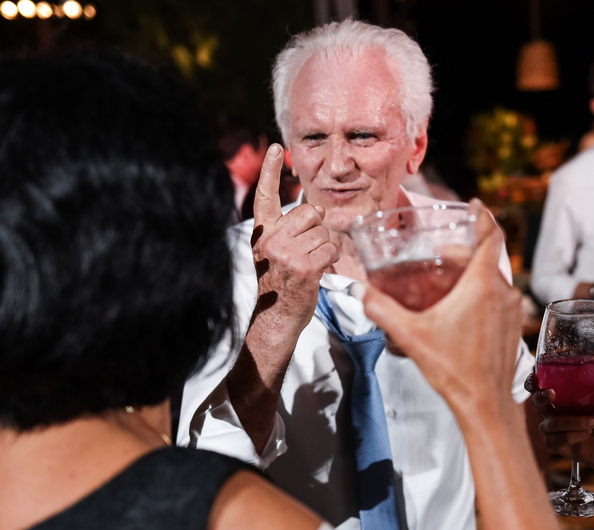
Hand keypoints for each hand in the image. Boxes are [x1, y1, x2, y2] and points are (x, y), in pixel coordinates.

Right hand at [250, 144, 339, 335]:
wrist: (276, 316)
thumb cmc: (279, 284)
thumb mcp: (272, 252)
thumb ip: (285, 230)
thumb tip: (316, 209)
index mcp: (262, 233)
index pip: (265, 196)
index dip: (271, 171)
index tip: (278, 148)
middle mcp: (270, 240)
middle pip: (309, 212)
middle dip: (317, 227)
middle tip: (309, 247)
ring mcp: (286, 254)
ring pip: (323, 232)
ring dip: (325, 247)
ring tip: (312, 262)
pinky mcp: (304, 268)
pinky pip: (330, 249)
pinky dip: (331, 258)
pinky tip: (320, 269)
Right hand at [361, 200, 522, 416]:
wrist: (485, 404)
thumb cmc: (454, 370)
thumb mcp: (410, 336)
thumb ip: (382, 310)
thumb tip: (362, 292)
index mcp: (481, 285)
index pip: (490, 236)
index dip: (483, 216)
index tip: (476, 205)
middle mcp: (502, 293)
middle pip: (487, 257)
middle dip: (465, 250)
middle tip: (442, 252)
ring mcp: (510, 310)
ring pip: (494, 278)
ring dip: (473, 273)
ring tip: (448, 281)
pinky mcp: (511, 327)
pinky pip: (498, 298)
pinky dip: (482, 293)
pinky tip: (461, 309)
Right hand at [524, 355, 593, 463]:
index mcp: (560, 396)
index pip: (536, 387)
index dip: (531, 382)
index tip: (536, 377)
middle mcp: (551, 411)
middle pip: (536, 402)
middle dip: (542, 397)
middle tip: (553, 394)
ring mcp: (550, 429)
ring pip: (552, 423)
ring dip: (574, 421)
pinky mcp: (554, 444)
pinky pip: (558, 438)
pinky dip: (575, 435)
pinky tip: (586, 434)